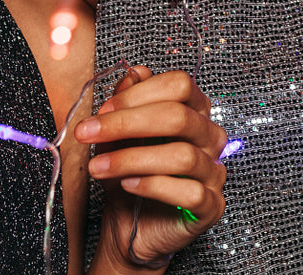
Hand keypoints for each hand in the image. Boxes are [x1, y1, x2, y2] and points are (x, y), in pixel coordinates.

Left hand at [77, 66, 226, 269]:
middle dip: (127, 123)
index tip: (101, 110)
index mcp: (194, 112)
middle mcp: (210, 137)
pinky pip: (189, 192)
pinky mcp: (211, 206)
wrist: (131, 229)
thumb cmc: (129, 178)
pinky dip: (153, 186)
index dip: (139, 94)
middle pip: (179, 117)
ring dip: (131, 159)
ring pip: (182, 155)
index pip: (179, 86)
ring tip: (97, 166)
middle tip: (88, 133)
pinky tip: (127, 185)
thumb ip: (126, 105)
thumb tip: (130, 75)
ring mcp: (214, 172)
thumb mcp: (119, 139)